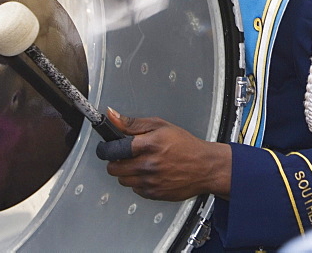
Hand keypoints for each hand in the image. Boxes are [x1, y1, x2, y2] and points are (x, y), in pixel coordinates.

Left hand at [98, 109, 230, 200]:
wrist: (205, 167)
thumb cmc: (185, 145)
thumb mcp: (161, 126)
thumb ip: (133, 123)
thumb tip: (112, 116)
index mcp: (149, 145)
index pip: (113, 149)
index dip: (106, 148)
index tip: (106, 147)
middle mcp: (148, 165)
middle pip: (113, 168)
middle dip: (115, 161)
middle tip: (125, 156)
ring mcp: (150, 182)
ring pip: (122, 180)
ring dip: (126, 172)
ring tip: (141, 164)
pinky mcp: (153, 194)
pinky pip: (135, 190)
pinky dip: (138, 182)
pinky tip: (150, 174)